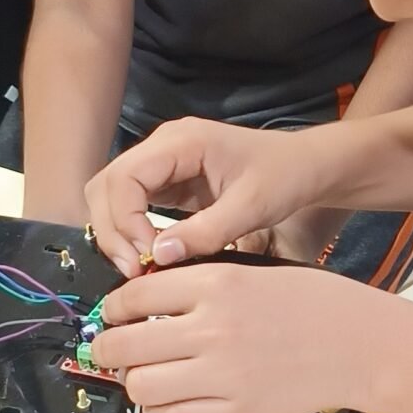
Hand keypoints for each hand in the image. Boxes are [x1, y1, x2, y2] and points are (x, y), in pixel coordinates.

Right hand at [85, 117, 338, 275]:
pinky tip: (149, 258)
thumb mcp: (252, 206)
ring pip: (112, 196)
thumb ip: (207, 231)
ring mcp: (162, 163)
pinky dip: (131, 232)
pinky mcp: (167, 182)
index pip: (123, 178)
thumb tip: (158, 257)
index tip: (146, 257)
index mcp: (180, 142)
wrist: (306, 166)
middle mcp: (162, 147)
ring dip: (117, 233)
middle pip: (106, 186)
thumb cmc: (284, 177)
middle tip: (135, 270)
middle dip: (113, 230)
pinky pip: (131, 205)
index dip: (125, 220)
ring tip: (140, 268)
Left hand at [88, 260, 410, 412]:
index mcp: (216, 285)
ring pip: (140, 388)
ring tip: (148, 377)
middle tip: (109, 350)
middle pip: (123, 346)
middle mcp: (212, 330)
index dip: (113, 308)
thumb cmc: (312, 302)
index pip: (134, 296)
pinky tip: (171, 402)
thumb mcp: (251, 273)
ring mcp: (222, 377)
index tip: (112, 315)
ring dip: (135, 383)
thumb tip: (144, 306)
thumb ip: (199, 288)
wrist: (359, 344)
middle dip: (107, 349)